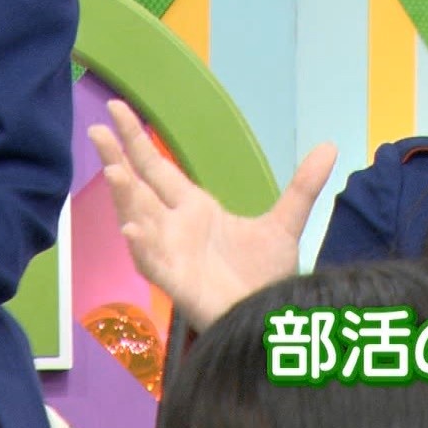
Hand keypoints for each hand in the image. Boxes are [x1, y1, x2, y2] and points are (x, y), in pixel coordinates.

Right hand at [88, 100, 337, 331]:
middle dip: (118, 158)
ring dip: (126, 197)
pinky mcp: (178, 283)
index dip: (138, 141)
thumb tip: (331, 146)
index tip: (118, 110)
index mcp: (195, 209)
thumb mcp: (286, 223)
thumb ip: (303, 185)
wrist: (269, 317)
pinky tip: (133, 229)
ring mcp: (172, 254)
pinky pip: (153, 264)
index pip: (159, 168)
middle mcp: (175, 228)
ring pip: (139, 220)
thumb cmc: (264, 277)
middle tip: (96, 128)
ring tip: (114, 170)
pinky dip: (143, 247)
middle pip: (139, 187)